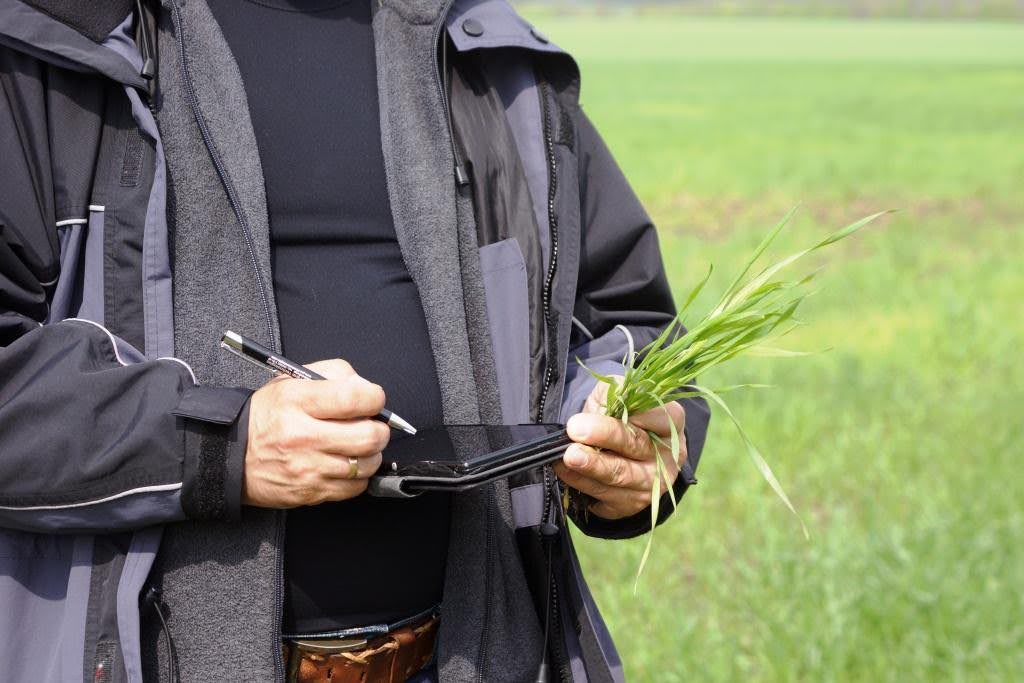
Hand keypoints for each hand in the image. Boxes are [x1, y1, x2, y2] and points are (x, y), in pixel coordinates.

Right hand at [242, 359, 389, 507]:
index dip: (374, 397)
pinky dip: (358, 476)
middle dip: (380, 429)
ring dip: (370, 454)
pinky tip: (344, 464)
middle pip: (370, 436)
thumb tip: (366, 389)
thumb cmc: (266, 416)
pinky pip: (355, 488)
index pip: (355, 398)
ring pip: (366, 464)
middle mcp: (302, 435)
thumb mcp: (290, 381)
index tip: (372, 399)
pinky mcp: (311, 493)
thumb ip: (333, 374)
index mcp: (297, 400)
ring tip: (356, 445)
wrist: (230, 455)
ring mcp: (307, 468)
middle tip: (370, 425)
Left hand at [553, 378, 686, 519]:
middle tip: (575, 429)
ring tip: (567, 456)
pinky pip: (605, 496)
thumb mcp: (617, 396)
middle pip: (635, 445)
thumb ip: (609, 396)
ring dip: (591, 466)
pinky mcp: (632, 503)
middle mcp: (666, 454)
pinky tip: (566, 472)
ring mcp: (652, 483)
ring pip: (620, 476)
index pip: (654, 415)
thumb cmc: (622, 418)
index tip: (601, 407)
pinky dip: (581, 483)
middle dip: (603, 436)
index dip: (628, 411)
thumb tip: (594, 411)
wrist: (623, 453)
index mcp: (670, 421)